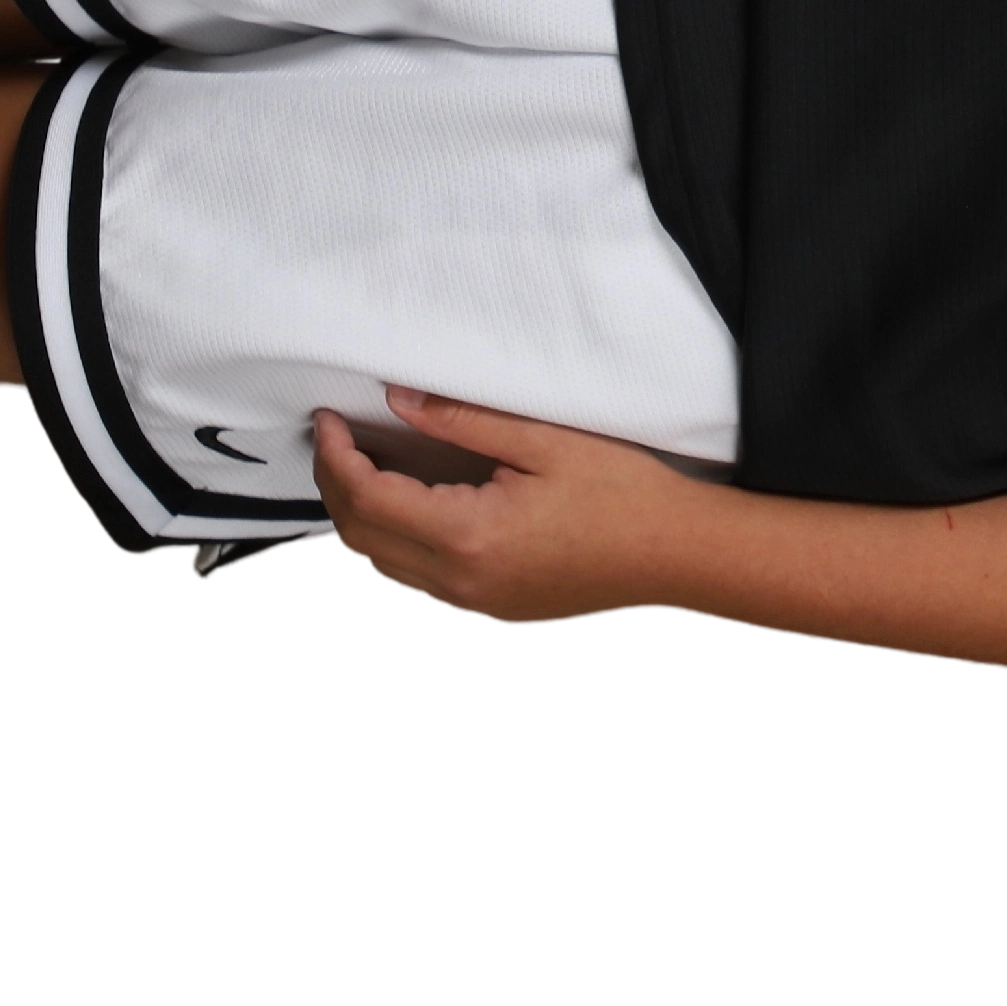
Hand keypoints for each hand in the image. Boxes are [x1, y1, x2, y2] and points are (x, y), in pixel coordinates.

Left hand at [312, 386, 721, 625]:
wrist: (677, 553)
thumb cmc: (626, 498)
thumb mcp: (545, 442)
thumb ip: (464, 420)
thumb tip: (399, 400)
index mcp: (469, 536)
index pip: (368, 498)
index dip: (336, 456)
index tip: (329, 420)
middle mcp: (460, 579)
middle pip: (362, 536)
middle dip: (336, 483)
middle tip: (336, 436)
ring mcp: (474, 600)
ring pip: (382, 563)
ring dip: (360, 514)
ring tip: (364, 464)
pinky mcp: (490, 605)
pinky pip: (416, 576)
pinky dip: (393, 539)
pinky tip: (408, 504)